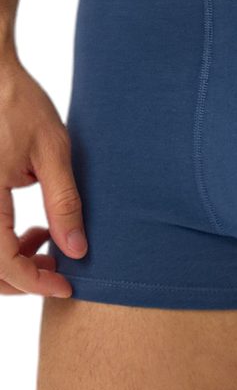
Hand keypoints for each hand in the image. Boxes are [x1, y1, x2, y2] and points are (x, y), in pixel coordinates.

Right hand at [0, 57, 85, 296]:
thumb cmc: (20, 104)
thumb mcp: (53, 151)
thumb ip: (64, 202)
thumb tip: (76, 250)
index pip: (1, 262)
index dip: (34, 282)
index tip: (66, 285)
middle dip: (23, 278)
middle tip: (61, 268)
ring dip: (13, 262)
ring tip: (48, 242)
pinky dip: (5, 243)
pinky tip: (34, 228)